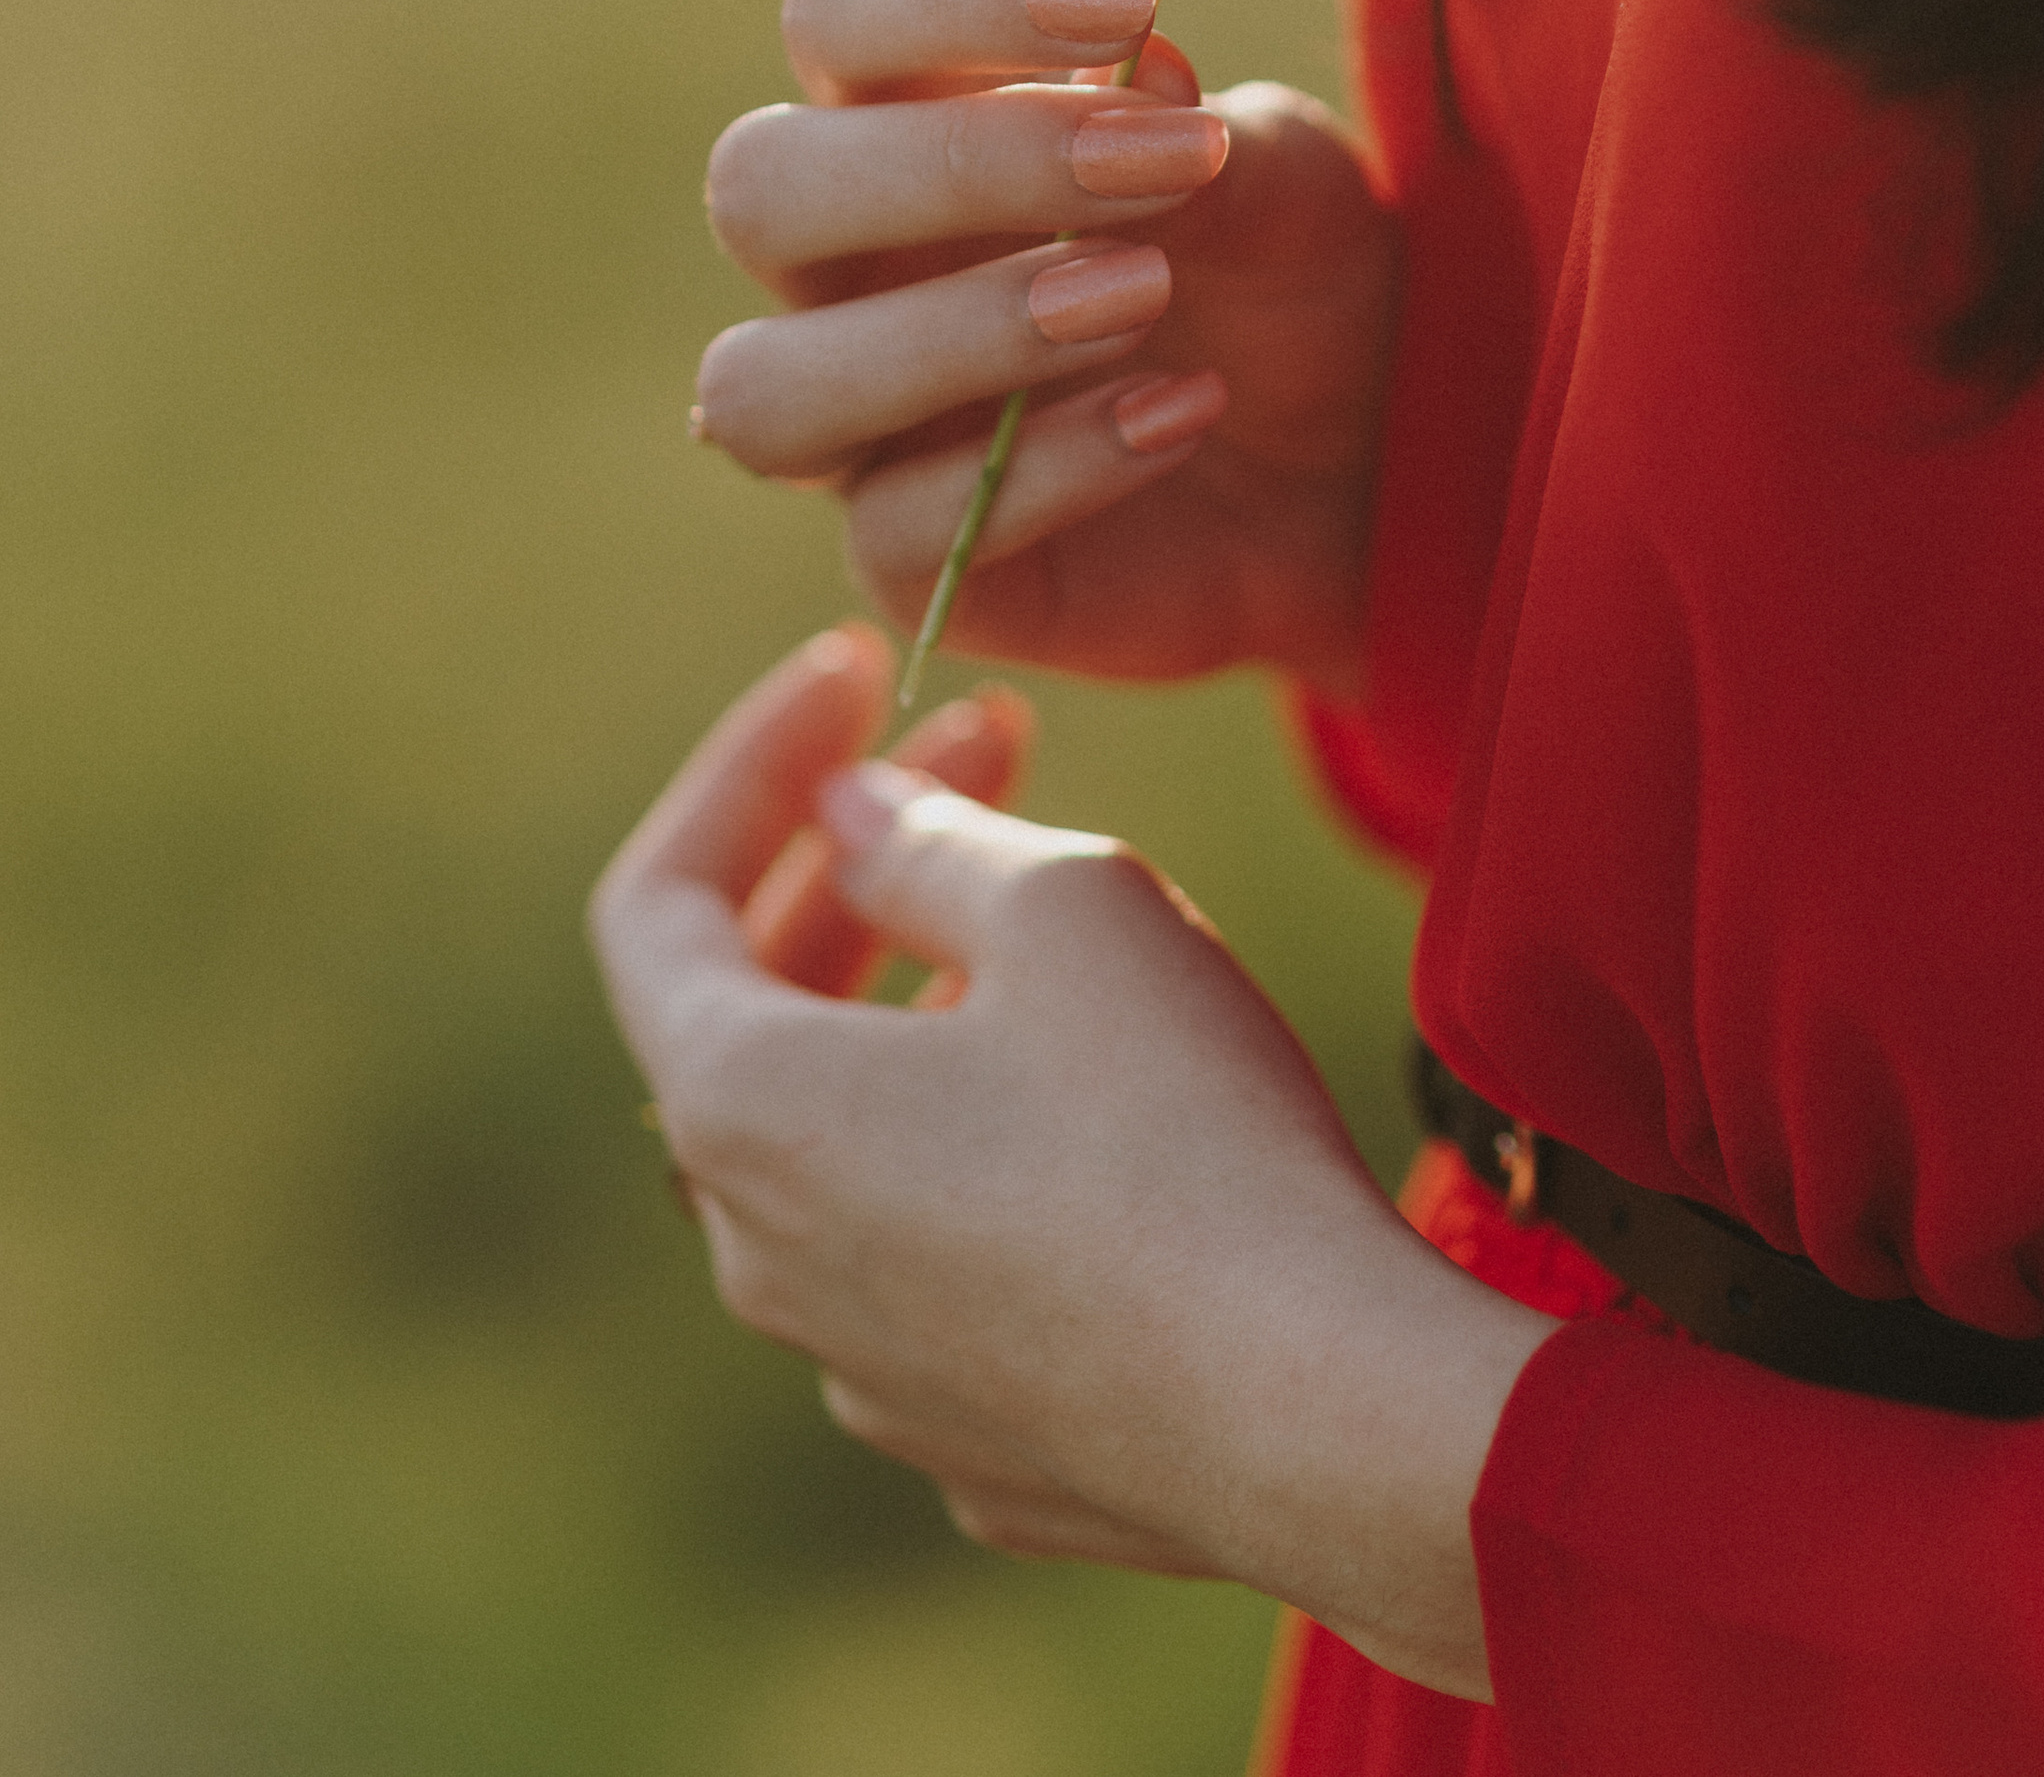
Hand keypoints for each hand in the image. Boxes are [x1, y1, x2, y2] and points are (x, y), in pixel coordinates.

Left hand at [590, 630, 1552, 1692]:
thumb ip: (927, 834)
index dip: (747, 761)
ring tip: (1071, 925)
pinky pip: (944, 1254)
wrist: (1319, 1413)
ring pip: (852, 1139)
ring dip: (925, 1002)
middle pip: (752, 1015)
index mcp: (744, 1110)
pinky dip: (990, 1143)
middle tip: (996, 744)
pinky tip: (1121, 1105)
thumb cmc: (1179, 1132)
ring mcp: (864, 1368)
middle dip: (859, 860)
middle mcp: (762, 1256)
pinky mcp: (978, 1441)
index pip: (657, 902)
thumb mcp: (1062, 902)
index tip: (859, 669)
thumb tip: (856, 820)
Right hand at [692, 0, 1399, 681]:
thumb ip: (1206, 129)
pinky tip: (1181, 413)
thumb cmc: (1285, 276)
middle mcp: (841, 264)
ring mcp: (860, 423)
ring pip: (766, 389)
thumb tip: (1137, 72)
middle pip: (759, 185)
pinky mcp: (911, 561)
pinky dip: (1047, 467)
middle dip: (955, 162)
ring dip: (954, 330)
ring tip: (1142, 297)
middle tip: (1159, 163)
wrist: (1364, 462)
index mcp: (901, 115)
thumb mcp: (1287, 182)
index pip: (836, 11)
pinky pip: (896, 533)